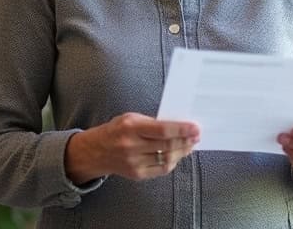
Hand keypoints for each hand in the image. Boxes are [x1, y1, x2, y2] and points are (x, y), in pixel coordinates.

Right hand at [66, 112, 199, 182]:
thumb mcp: (131, 118)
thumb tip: (178, 127)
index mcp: (130, 127)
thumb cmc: (116, 131)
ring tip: (190, 144)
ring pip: (167, 159)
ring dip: (182, 151)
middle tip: (197, 136)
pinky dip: (172, 161)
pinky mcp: (137, 174)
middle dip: (186, 140)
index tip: (195, 128)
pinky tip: (177, 155)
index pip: (162, 130)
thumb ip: (152, 122)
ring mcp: (134, 162)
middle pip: (167, 145)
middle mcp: (131, 146)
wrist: (95, 152)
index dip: (182, 130)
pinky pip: (161, 169)